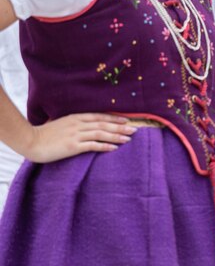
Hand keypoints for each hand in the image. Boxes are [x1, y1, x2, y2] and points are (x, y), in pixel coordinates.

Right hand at [20, 113, 135, 162]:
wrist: (30, 141)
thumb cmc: (45, 134)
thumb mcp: (62, 124)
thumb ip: (75, 124)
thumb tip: (87, 126)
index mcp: (75, 118)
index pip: (99, 116)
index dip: (114, 118)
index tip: (127, 120)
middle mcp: (77, 124)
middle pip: (103, 124)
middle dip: (120, 127)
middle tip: (134, 130)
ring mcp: (75, 135)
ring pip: (100, 134)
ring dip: (116, 136)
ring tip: (128, 139)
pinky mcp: (72, 146)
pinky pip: (92, 145)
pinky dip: (104, 146)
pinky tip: (114, 148)